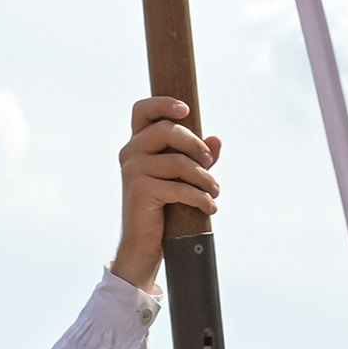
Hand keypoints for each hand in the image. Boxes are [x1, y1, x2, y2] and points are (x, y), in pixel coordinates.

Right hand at [110, 94, 220, 289]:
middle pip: (168, 130)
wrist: (144, 245)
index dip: (163, 103)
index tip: (187, 110)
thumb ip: (199, 157)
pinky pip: (179, 187)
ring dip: (205, 179)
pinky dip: (200, 198)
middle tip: (211, 162)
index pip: (142, 110)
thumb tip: (217, 139)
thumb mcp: (184, 178)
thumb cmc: (165, 208)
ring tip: (215, 192)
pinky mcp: (140, 191)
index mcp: (138, 143)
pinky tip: (209, 207)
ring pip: (179, 162)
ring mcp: (133, 171)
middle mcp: (130, 152)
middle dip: (196, 145)